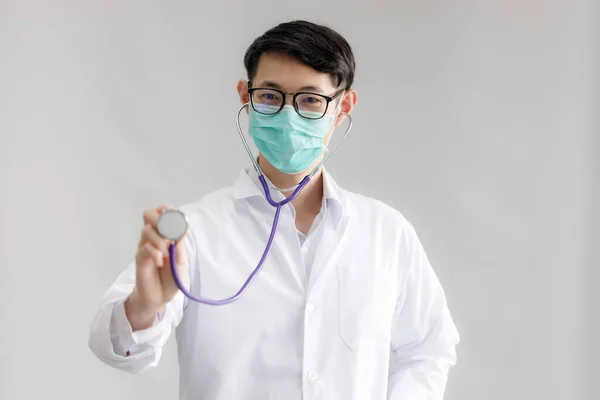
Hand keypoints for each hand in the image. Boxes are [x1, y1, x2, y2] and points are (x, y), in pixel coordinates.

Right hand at [125, 204, 187, 330]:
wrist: (160, 297)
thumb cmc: (171, 278)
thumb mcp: (181, 261)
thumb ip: (180, 245)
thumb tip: (183, 229)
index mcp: (166, 235)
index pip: (163, 213)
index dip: (168, 210)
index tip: (176, 217)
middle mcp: (154, 237)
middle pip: (149, 215)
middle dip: (160, 221)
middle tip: (169, 235)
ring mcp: (145, 246)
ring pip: (147, 230)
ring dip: (159, 240)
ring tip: (166, 254)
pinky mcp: (139, 257)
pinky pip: (144, 247)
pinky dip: (155, 253)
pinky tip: (160, 263)